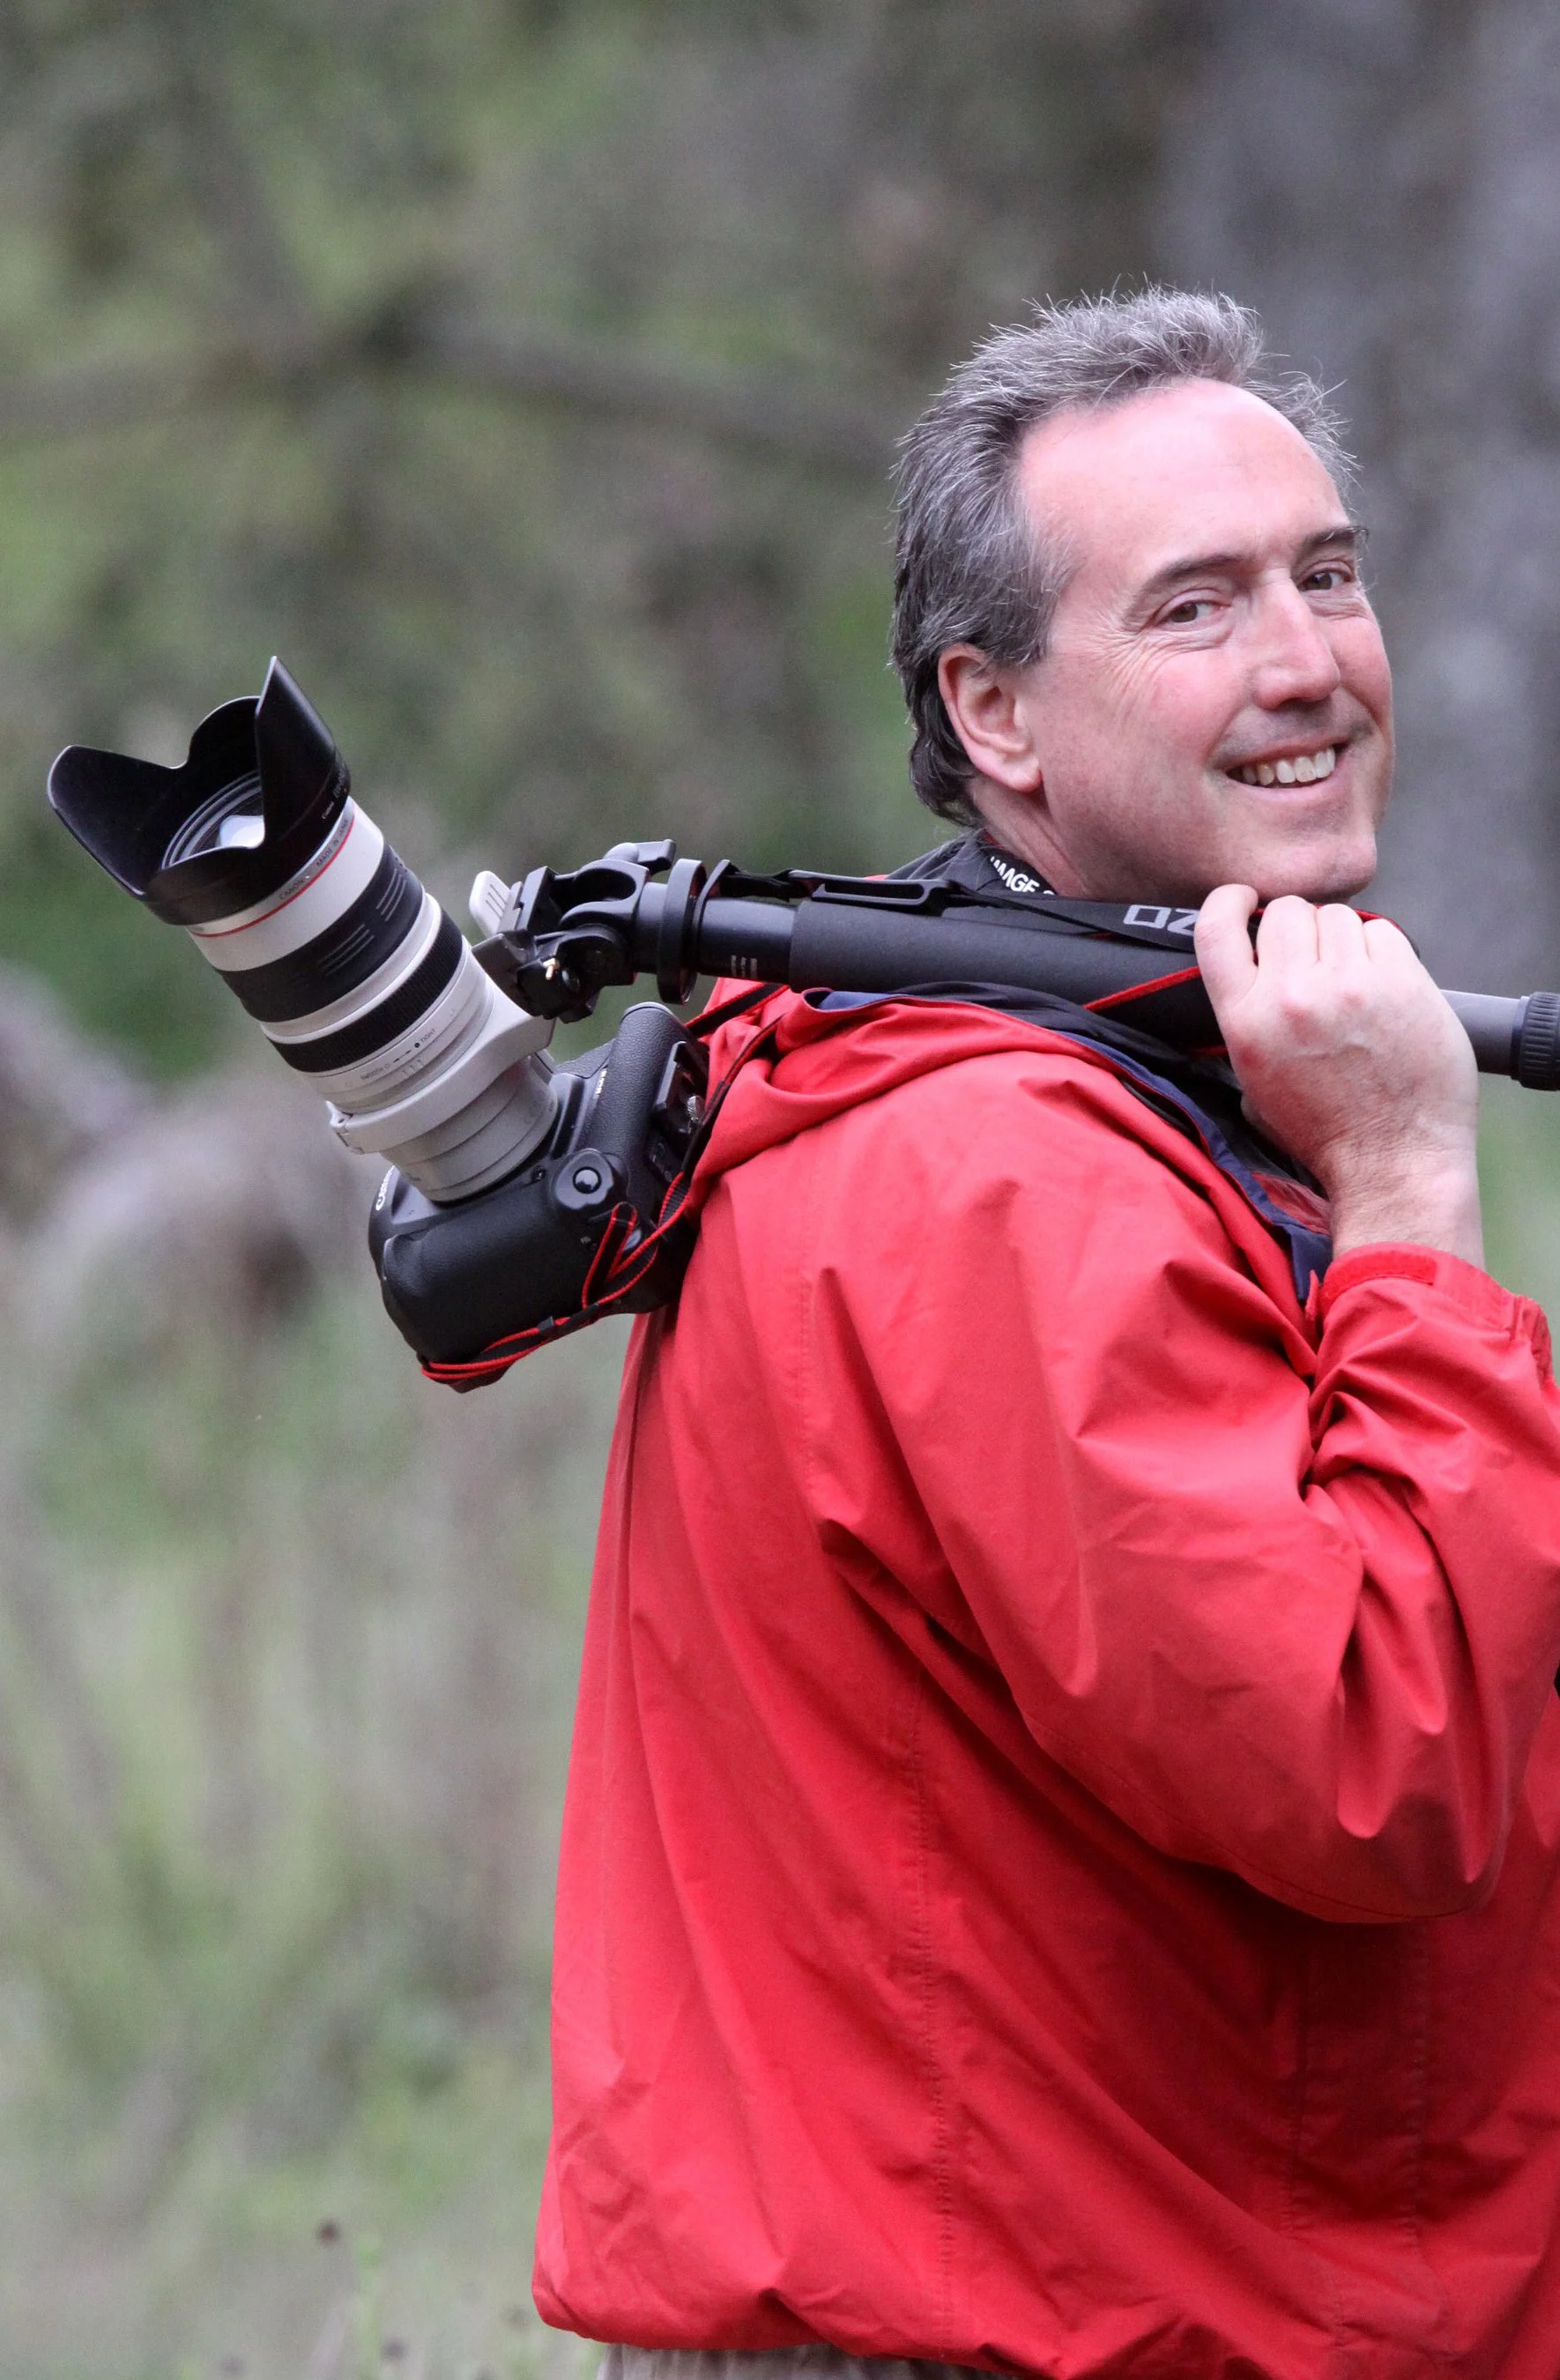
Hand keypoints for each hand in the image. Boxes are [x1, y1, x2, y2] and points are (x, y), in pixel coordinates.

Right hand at [1194, 886, 1483, 1265]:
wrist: (1394, 1162)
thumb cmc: (1326, 1133)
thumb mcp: (1254, 1083)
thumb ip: (1246, 1022)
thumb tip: (1252, 972)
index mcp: (1245, 1022)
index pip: (1216, 928)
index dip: (1228, 901)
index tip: (1242, 899)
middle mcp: (1292, 996)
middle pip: (1285, 911)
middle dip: (1297, 929)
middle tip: (1313, 962)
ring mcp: (1351, 986)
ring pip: (1337, 917)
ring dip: (1342, 940)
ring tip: (1352, 983)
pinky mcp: (1402, 982)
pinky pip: (1383, 933)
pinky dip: (1382, 953)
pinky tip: (1383, 989)